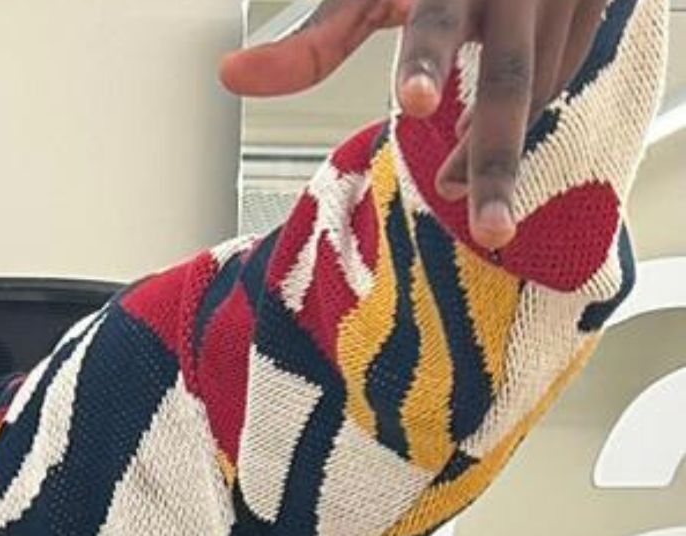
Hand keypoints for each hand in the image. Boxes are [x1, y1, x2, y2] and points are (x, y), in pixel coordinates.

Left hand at [218, 0, 610, 250]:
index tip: (413, 103)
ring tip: (455, 189)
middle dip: (495, 160)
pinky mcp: (590, 6)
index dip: (424, 59)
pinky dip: (523, 116)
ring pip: (538, 90)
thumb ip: (314, 41)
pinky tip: (483, 141)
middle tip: (488, 228)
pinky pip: (559, 76)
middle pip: (513, 81)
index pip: (436, 20)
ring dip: (496, 149)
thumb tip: (231, 75)